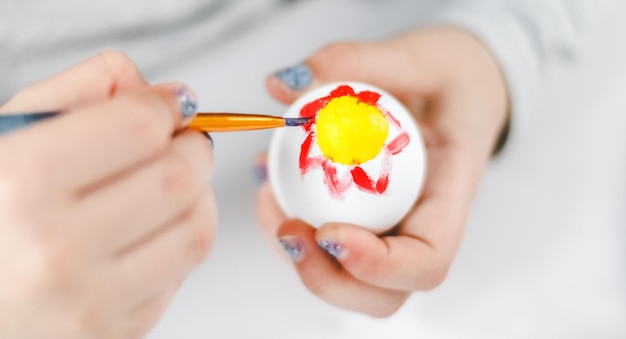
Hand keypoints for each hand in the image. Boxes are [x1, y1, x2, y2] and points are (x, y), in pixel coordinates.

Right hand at [0, 51, 216, 337]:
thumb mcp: (7, 136)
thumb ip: (77, 94)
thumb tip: (157, 90)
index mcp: (20, 183)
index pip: (137, 127)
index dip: (166, 106)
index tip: (171, 105)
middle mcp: (54, 249)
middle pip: (177, 177)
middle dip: (193, 148)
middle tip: (182, 141)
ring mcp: (87, 301)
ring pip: (195, 229)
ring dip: (199, 196)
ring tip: (172, 184)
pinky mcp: (111, 334)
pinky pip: (180, 275)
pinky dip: (179, 242)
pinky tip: (150, 230)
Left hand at [256, 27, 507, 316]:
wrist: (456, 88)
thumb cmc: (448, 77)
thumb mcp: (413, 57)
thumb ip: (351, 62)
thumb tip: (280, 84)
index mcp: (450, 194)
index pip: (426, 261)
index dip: (378, 266)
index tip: (329, 232)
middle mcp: (420, 227)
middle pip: (381, 294)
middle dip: (326, 278)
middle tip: (287, 230)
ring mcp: (391, 230)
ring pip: (347, 281)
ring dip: (299, 258)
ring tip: (269, 198)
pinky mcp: (363, 221)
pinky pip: (325, 249)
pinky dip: (290, 228)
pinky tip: (272, 186)